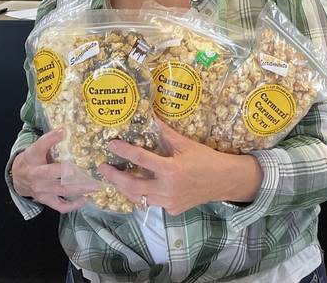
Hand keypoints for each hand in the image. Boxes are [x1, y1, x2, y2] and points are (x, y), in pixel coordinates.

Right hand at [12, 129, 94, 213]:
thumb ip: (49, 139)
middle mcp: (36, 175)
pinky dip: (74, 205)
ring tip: (96, 186)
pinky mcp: (45, 200)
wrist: (18, 178)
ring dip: (81, 188)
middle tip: (91, 170)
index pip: (41, 146)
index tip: (63, 132)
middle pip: (57, 173)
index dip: (51, 139)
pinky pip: (60, 206)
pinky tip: (85, 199)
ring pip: (63, 190)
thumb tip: (64, 129)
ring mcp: (41, 190)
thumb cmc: (31, 160)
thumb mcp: (36, 147)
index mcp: (33, 157)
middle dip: (75, 172)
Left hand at [99, 122, 262, 215]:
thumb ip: (165, 133)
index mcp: (171, 169)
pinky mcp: (172, 210)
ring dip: (126, 188)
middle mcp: (167, 189)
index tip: (111, 144)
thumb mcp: (185, 144)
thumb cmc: (206, 159)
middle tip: (103, 168)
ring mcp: (168, 202)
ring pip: (139, 198)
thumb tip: (150, 116)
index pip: (140, 159)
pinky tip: (141, 186)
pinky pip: (153, 203)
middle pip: (132, 186)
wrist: (223, 181)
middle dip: (114, 177)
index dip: (124, 151)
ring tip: (116, 177)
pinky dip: (145, 194)